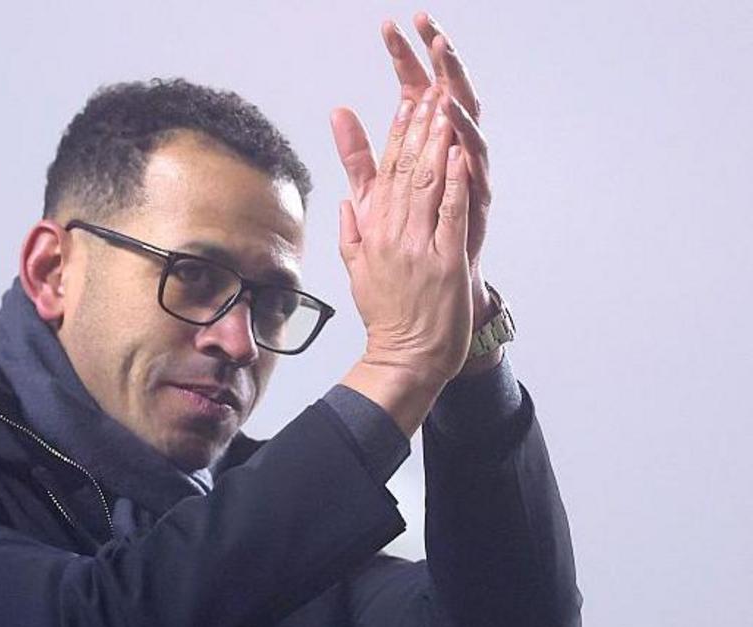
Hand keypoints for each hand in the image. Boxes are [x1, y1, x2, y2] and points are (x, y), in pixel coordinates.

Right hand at [331, 82, 473, 385]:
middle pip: (404, 169)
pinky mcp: (445, 262)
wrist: (403, 356)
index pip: (383, 173)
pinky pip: (450, 215)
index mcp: (373, 231)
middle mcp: (393, 233)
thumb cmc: (385, 315)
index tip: (406, 101)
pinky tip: (460, 155)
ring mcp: (419, 247)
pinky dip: (456, 184)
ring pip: (426, 184)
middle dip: (418, 125)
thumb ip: (351, 229)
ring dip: (436, 142)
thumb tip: (346, 200)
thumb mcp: (356, 267)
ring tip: (444, 108)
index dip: (395, 134)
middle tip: (429, 88)